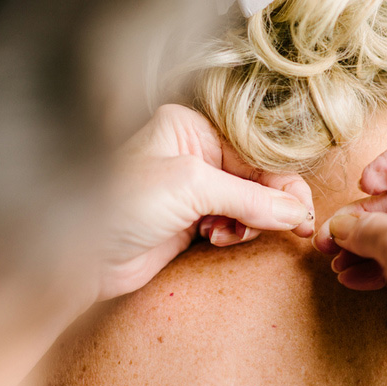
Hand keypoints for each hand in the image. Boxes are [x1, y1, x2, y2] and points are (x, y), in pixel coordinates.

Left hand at [98, 104, 313, 299]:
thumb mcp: (191, 188)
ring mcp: (193, 189)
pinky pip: (233, 222)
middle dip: (270, 204)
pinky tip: (217, 238)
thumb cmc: (121, 205)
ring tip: (231, 233)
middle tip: (291, 228)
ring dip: (250, 221)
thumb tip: (297, 212)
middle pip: (256, 178)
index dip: (283, 182)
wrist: (83, 256)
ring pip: (248, 202)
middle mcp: (194, 154)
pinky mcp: (192, 219)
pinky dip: (235, 232)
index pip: (255, 153)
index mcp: (191, 128)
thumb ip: (250, 198)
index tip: (303, 212)